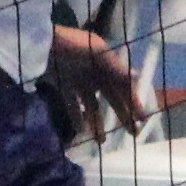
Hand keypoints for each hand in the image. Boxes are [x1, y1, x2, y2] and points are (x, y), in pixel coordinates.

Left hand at [45, 22, 145, 141]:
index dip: (134, 101)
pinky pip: (73, 106)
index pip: (125, 86)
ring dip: (98, 123)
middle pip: (113, 99)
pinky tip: (82, 131)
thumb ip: (117, 68)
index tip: (142, 119)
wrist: (43, 44)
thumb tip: (138, 76)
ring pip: (93, 106)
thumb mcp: (98, 54)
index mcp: (108, 65)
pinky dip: (77, 118)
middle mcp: (96, 74)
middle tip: (131, 133)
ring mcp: (80, 82)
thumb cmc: (74, 46)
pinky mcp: (64, 86)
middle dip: (122, 115)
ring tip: (102, 141)